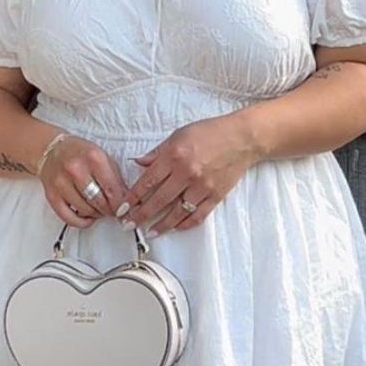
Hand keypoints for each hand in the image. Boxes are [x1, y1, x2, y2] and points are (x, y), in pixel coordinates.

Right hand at [38, 134, 128, 227]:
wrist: (51, 150)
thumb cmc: (78, 153)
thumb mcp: (102, 156)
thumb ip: (115, 177)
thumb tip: (126, 198)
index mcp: (93, 158)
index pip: (112, 189)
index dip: (120, 203)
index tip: (123, 208)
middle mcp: (75, 169)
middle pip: (99, 201)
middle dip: (109, 210)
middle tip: (113, 210)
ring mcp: (61, 183)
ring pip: (85, 210)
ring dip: (96, 214)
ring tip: (100, 210)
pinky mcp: (51, 195)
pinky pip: (68, 217)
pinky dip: (80, 222)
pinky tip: (87, 218)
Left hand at [121, 115, 258, 234]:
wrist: (242, 138)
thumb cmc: (210, 133)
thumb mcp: (178, 135)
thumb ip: (158, 152)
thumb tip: (138, 163)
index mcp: (174, 156)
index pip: (147, 181)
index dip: (133, 197)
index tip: (123, 208)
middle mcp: (187, 173)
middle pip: (159, 200)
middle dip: (141, 215)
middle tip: (128, 225)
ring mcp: (202, 187)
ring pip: (177, 212)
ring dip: (162, 225)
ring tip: (150, 233)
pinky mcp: (216, 195)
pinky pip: (198, 215)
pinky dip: (186, 224)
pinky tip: (176, 228)